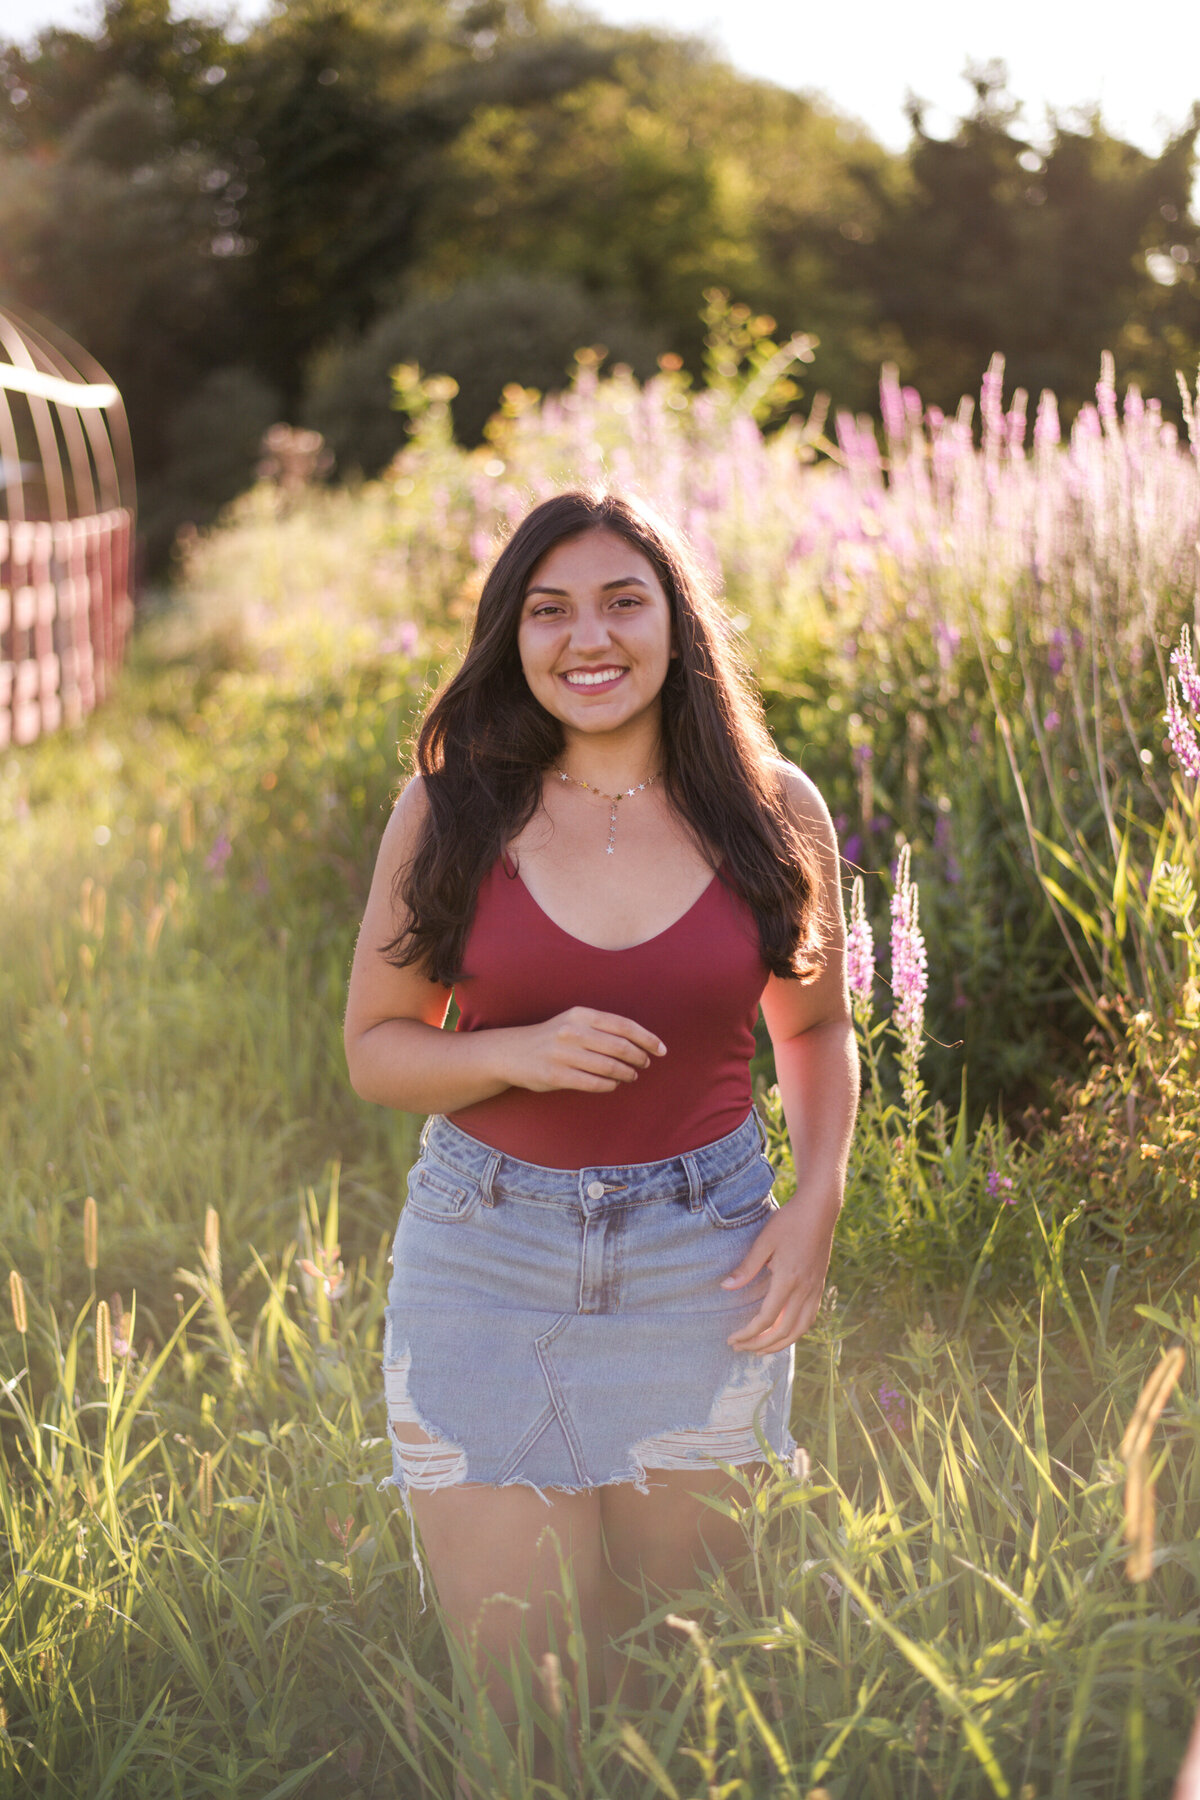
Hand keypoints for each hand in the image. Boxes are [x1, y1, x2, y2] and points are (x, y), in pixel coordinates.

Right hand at [500, 1007, 665, 1093]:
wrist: (512, 1052)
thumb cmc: (553, 1037)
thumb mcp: (575, 1022)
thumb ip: (603, 1028)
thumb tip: (641, 1043)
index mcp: (581, 1014)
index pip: (624, 1026)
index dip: (647, 1039)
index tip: (661, 1050)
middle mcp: (572, 1031)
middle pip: (620, 1047)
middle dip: (639, 1058)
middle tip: (645, 1064)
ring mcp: (563, 1054)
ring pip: (609, 1067)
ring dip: (626, 1073)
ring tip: (631, 1075)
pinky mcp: (555, 1075)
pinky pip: (593, 1083)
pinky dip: (609, 1085)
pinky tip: (614, 1084)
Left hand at [720, 1194, 838, 1353]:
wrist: (819, 1210)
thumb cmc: (789, 1222)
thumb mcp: (764, 1241)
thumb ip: (746, 1267)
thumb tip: (726, 1287)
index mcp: (788, 1280)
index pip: (766, 1319)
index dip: (748, 1334)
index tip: (732, 1339)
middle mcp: (804, 1290)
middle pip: (783, 1331)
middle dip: (760, 1345)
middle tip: (741, 1348)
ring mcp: (814, 1289)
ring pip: (800, 1329)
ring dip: (780, 1344)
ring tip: (761, 1349)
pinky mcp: (819, 1286)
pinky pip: (809, 1318)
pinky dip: (795, 1332)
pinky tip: (784, 1332)